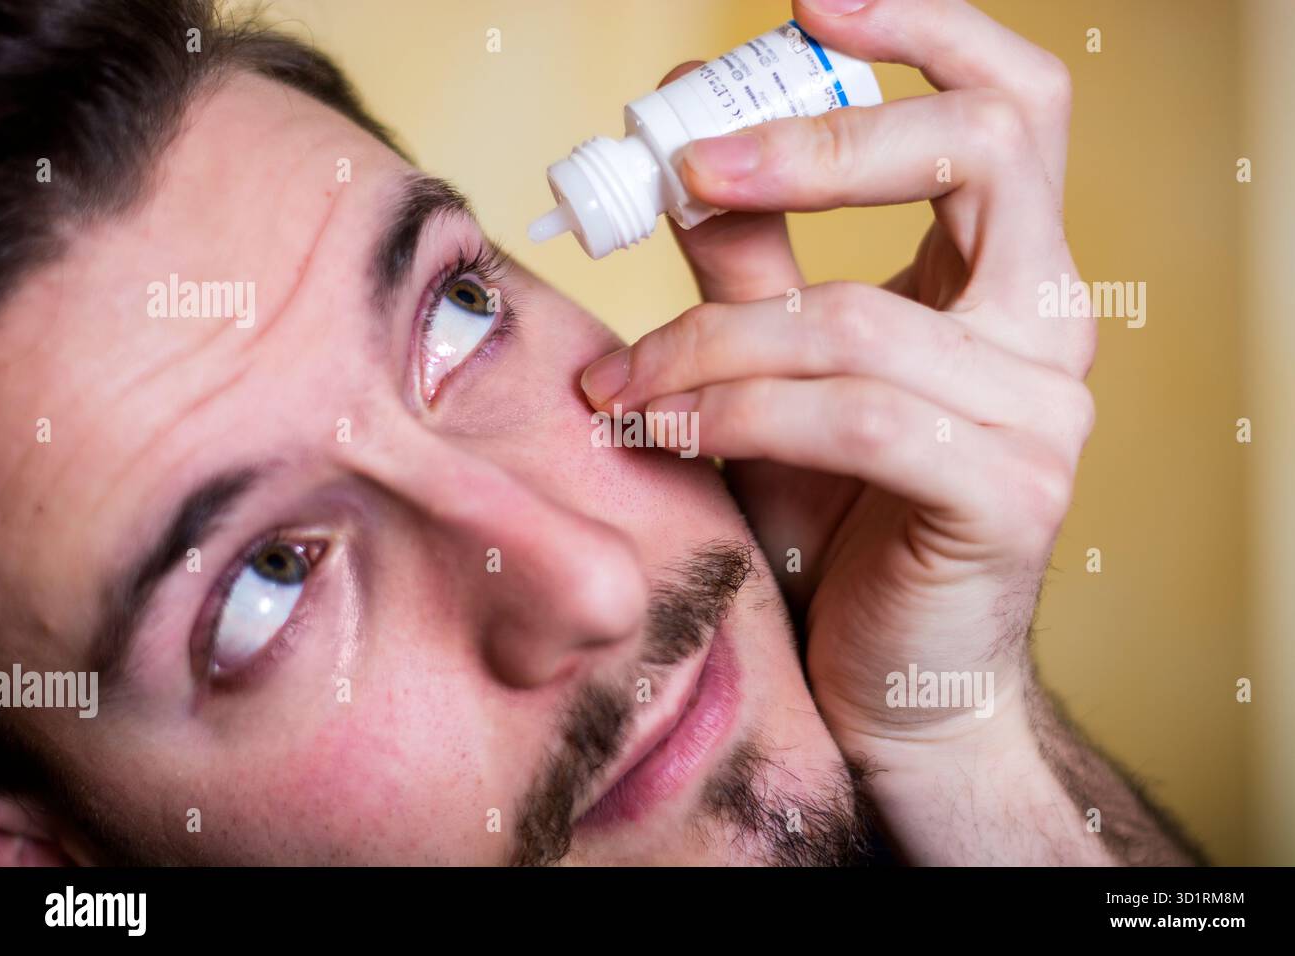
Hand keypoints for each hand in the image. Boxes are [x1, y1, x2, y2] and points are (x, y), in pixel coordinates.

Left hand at [580, 0, 1093, 756]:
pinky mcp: (1007, 493)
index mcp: (1010, 281)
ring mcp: (1044, 412)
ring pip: (852, 315)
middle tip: (687, 164)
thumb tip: (681, 156)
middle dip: (816, 140)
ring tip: (620, 385)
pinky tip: (659, 433)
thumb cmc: (839, 529)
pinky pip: (849, 413)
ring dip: (707, 339)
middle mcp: (1049, 328)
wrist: (893, 689)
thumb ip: (751, 269)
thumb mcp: (779, 378)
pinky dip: (732, 412)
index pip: (1012, 109)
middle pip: (980, 151)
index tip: (805, 2)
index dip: (924, 30)